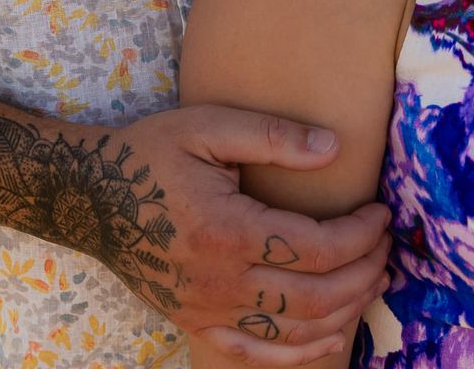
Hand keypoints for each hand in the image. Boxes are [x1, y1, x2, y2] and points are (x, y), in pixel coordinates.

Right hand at [94, 104, 390, 365]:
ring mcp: (206, 310)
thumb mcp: (207, 126)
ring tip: (370, 279)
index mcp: (227, 231)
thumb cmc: (148, 154)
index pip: (318, 248)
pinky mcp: (195, 323)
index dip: (362, 235)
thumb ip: (272, 135)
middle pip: (317, 297)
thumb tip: (334, 147)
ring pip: (295, 332)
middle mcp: (219, 282)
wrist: (87, 196)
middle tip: (385, 246)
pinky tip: (329, 330)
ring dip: (346, 310)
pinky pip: (257, 354)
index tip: (381, 213)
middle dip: (364, 272)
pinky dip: (301, 351)